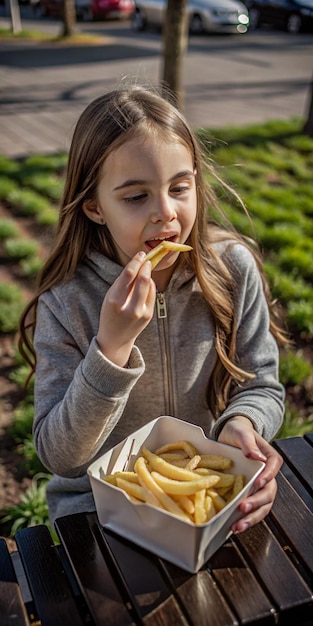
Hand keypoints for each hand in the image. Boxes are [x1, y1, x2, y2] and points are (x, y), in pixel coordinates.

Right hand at [97, 252, 154, 366]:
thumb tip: (138, 265)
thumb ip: (122, 283)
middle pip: (143, 279)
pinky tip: (145, 283)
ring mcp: (140, 312)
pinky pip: (152, 293)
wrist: (115, 338)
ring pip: (149, 285)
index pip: (128, 275)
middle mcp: (129, 307)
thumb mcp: (110, 297)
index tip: (141, 254)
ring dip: (148, 274)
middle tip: (146, 258)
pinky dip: (150, 285)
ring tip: (144, 270)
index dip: (136, 262)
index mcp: (114, 301)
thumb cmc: (110, 314)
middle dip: (146, 266)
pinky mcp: (148, 315)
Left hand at [217, 416, 282, 532]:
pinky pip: (251, 510)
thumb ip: (248, 443)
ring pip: (262, 506)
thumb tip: (255, 457)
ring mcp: (258, 487)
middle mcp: (267, 475)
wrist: (229, 436)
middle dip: (257, 502)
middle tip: (243, 509)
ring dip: (252, 518)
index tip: (258, 483)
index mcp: (269, 458)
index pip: (273, 467)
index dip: (268, 476)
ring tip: (238, 527)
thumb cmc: (237, 432)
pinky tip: (234, 527)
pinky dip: (244, 519)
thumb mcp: (241, 433)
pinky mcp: (248, 494)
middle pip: (269, 492)